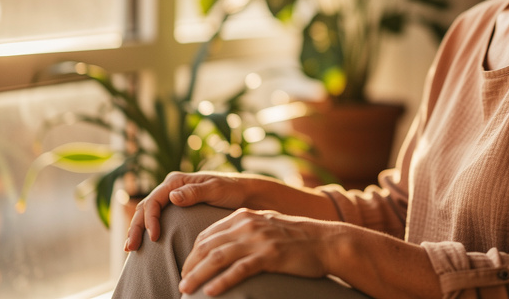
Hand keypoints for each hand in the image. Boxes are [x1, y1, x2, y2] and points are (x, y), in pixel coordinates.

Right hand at [124, 171, 253, 251]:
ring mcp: (173, 197)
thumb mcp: (216, 190)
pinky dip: (147, 229)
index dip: (150, 219)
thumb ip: (195, 192)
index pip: (154, 200)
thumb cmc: (232, 190)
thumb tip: (172, 197)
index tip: (154, 237)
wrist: (245, 194)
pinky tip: (144, 244)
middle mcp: (171, 187)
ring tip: (130, 248)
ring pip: (147, 213)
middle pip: (145, 207)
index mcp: (177, 181)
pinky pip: (157, 218)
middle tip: (130, 248)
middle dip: (136, 227)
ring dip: (138, 229)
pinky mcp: (177, 208)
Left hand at [178, 209, 334, 296]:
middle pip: (209, 245)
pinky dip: (222, 281)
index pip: (208, 234)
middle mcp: (248, 224)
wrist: (326, 241)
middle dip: (191, 265)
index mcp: (244, 216)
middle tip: (181, 282)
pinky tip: (211, 292)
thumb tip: (225, 243)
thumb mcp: (266, 225)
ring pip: (219, 258)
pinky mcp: (270, 255)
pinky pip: (240, 269)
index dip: (193, 252)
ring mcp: (259, 239)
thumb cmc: (296, 237)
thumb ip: (245, 230)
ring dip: (199, 275)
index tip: (186, 267)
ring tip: (186, 289)